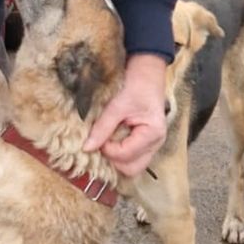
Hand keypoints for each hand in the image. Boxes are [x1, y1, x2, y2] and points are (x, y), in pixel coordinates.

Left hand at [84, 54, 166, 176]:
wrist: (147, 75)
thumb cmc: (137, 86)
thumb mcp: (117, 106)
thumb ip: (102, 128)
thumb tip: (87, 148)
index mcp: (152, 134)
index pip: (125, 155)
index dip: (107, 149)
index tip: (98, 136)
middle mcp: (156, 144)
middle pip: (132, 169)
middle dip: (113, 160)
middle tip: (103, 143)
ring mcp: (152, 145)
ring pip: (132, 166)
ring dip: (117, 158)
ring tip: (108, 141)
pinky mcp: (146, 143)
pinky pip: (133, 158)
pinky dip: (121, 154)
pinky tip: (113, 140)